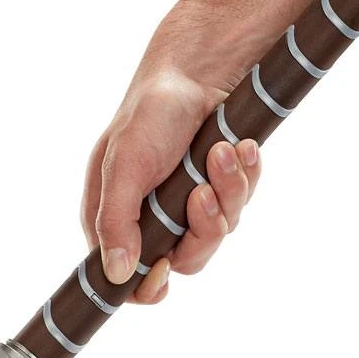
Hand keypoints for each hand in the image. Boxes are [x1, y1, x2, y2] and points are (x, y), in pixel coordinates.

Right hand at [80, 66, 261, 304]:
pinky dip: (244, 177)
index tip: (163, 270)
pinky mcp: (221, 190)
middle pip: (184, 260)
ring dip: (226, 193)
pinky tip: (239, 147)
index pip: (126, 277)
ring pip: (219, 232)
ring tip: (223, 153)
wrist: (198, 71)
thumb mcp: (124, 166)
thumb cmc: (149, 113)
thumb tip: (114, 274)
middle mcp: (152, 218)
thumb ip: (115, 222)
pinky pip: (240, 204)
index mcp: (116, 217)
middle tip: (201, 193)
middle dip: (201, 228)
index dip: (146, 285)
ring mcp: (188, 206)